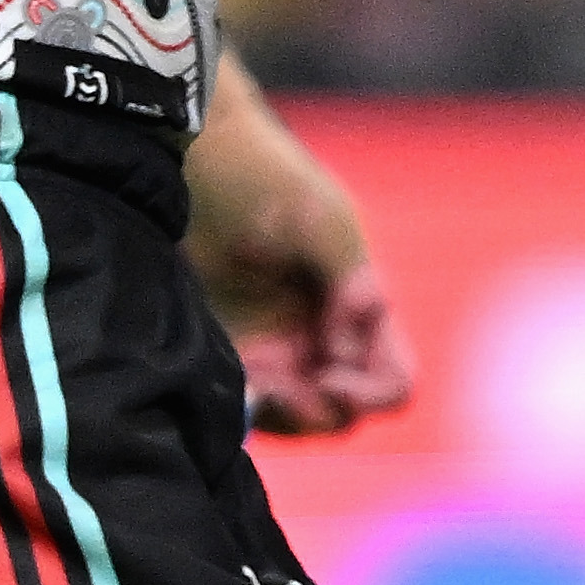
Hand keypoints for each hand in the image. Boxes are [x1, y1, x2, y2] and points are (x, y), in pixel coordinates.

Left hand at [190, 96, 419, 435]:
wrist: (190, 165)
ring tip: (250, 378)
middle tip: (274, 385)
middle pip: (347, 414)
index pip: (394, 380)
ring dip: (281, 413)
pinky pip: (254, 407)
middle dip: (319, 410)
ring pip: (299, 419)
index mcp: (359, 308)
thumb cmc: (261, 179)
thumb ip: (347, 276)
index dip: (372, 392)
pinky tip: (232, 377)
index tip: (328, 372)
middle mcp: (325, 338)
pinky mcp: (234, 355)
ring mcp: (279, 350)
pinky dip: (249, 407)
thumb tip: (357, 336)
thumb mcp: (317, 219)